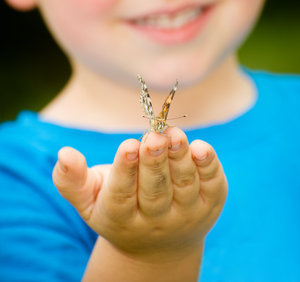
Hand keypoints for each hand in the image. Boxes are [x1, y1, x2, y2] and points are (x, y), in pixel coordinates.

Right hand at [52, 127, 226, 260]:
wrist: (158, 245)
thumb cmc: (117, 211)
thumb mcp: (88, 200)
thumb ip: (71, 179)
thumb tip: (64, 153)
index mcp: (120, 217)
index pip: (122, 195)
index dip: (126, 170)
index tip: (128, 145)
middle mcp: (155, 220)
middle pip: (155, 191)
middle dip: (154, 162)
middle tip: (154, 137)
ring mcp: (185, 214)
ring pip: (184, 186)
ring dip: (180, 159)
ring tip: (175, 135)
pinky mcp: (210, 204)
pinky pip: (212, 186)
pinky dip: (209, 167)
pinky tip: (201, 147)